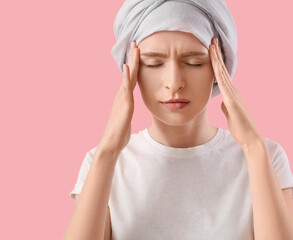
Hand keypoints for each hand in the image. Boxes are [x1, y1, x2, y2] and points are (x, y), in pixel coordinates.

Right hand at [98, 40, 139, 154]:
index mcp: (124, 97)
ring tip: (135, 48)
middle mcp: (122, 95)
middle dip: (133, 58)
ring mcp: (122, 98)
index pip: (131, 78)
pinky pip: (125, 88)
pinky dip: (127, 77)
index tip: (138, 53)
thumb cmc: (119, 133)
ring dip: (132, 61)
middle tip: (136, 43)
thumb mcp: (126, 118)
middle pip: (129, 73)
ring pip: (128, 77)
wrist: (112, 143)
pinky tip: (128, 67)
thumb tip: (128, 109)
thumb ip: (127, 111)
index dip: (135, 65)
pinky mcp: (124, 104)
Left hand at [209, 37, 263, 147]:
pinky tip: (214, 63)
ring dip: (217, 58)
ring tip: (212, 45)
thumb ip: (226, 105)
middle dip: (216, 54)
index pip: (222, 74)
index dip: (216, 61)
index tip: (211, 50)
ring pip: (223, 72)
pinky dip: (219, 72)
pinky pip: (224, 83)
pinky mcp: (232, 100)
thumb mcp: (230, 113)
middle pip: (222, 69)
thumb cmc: (241, 127)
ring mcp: (233, 94)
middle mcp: (233, 90)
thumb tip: (222, 102)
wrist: (250, 137)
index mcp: (232, 93)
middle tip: (212, 40)